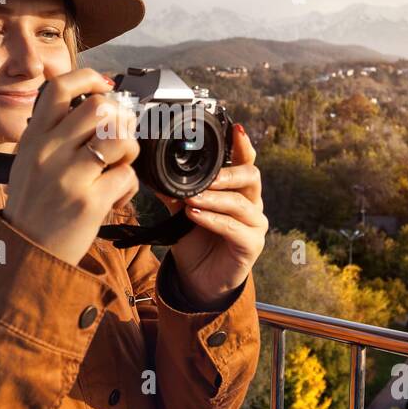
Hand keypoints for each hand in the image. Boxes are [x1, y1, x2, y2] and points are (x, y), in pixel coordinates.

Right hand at [3, 68, 140, 266]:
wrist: (26, 253)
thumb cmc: (33, 205)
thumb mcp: (28, 160)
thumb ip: (50, 130)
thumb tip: (82, 94)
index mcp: (34, 138)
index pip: (59, 88)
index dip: (89, 79)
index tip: (105, 87)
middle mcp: (49, 152)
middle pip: (100, 108)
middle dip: (120, 119)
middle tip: (119, 137)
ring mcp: (69, 176)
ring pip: (120, 138)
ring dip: (129, 149)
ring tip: (119, 165)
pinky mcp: (90, 202)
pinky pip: (127, 176)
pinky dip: (129, 186)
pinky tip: (115, 197)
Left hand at [151, 123, 265, 308]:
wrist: (198, 279)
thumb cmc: (194, 242)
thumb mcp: (181, 213)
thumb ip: (174, 193)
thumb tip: (153, 173)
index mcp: (237, 190)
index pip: (245, 161)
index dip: (243, 145)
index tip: (235, 129)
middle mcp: (251, 203)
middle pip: (252, 176)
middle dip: (228, 174)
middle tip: (206, 177)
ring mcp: (255, 225)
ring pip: (241, 203)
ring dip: (215, 199)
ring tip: (192, 199)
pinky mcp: (252, 245)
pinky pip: (236, 229)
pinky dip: (214, 221)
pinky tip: (196, 216)